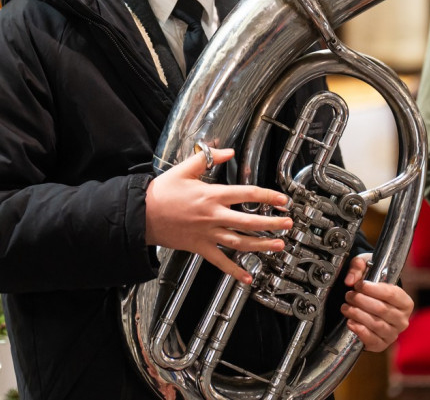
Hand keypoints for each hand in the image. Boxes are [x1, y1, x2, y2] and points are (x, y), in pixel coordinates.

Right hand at [144, 148, 294, 284]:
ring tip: (278, 246)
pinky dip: (234, 271)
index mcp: (212, 195)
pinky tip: (247, 277)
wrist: (142, 214)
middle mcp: (213, 216)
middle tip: (288, 224)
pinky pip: (220, 261)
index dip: (268, 196)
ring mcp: (208, 234)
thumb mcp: (184, 169)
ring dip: (262, 245)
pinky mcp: (200, 247)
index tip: (282, 200)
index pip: (247, 194)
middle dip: (272, 223)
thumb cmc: (161, 192)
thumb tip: (227, 151)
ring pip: (241, 242)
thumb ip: (208, 159)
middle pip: (250, 221)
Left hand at [340, 253, 413, 351]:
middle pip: (381, 309)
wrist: (369, 305)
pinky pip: (372, 340)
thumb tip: (351, 280)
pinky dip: (360, 331)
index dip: (372, 289)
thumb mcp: (367, 268)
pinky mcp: (381, 344)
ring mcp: (392, 333)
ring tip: (346, 307)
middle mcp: (402, 319)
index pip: (391, 294)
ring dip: (357, 314)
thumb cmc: (371, 286)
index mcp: (404, 302)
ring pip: (376, 324)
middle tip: (349, 295)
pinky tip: (350, 322)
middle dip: (361, 301)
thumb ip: (358, 267)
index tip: (359, 285)